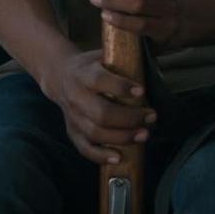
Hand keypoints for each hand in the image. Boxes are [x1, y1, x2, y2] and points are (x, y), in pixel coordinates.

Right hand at [41, 47, 152, 165]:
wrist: (60, 75)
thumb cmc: (91, 67)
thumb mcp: (102, 56)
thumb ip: (123, 63)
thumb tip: (154, 67)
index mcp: (83, 75)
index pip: (100, 80)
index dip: (121, 87)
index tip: (141, 91)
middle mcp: (76, 97)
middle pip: (101, 113)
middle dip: (129, 118)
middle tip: (151, 117)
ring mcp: (73, 117)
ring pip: (95, 133)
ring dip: (122, 137)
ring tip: (144, 135)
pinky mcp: (72, 131)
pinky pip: (85, 148)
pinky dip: (101, 156)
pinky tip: (119, 157)